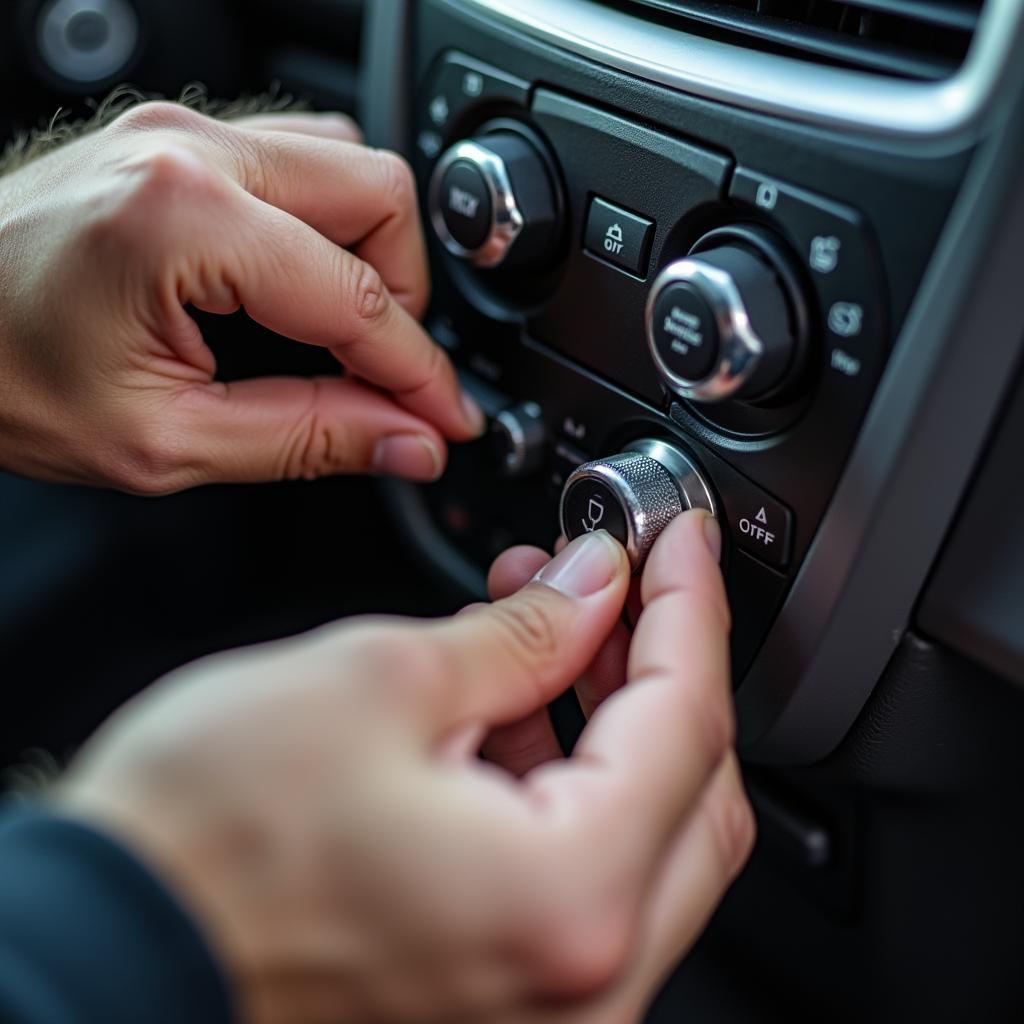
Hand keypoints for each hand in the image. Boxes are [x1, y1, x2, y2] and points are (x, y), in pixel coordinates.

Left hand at [0, 102, 482, 492]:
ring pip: (352, 167)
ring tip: (344, 334)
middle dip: (409, 299)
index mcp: (184, 220)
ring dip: (374, 255)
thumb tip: (408, 442)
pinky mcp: (180, 140)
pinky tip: (305, 285)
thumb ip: (307, 438)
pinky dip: (330, 227)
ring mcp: (185, 133)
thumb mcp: (164, 441)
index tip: (446, 421)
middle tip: (387, 376)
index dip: (421, 375)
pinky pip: (303, 160)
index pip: (362, 299)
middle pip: (383, 198)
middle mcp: (192, 152)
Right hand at [57, 512, 753, 1023]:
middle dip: (659, 666)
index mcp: (563, 900)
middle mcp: (579, 985)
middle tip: (616, 580)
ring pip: (644, 837)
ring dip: (613, 719)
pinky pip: (582, 880)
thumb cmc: (200, 844)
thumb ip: (521, 634)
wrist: (106, 948)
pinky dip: (568, 785)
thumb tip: (592, 587)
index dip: (687, 609)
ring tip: (550, 625)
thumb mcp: (376, 684)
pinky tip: (515, 712)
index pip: (687, 723)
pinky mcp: (501, 1003)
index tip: (681, 544)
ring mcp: (548, 1010)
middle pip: (692, 792)